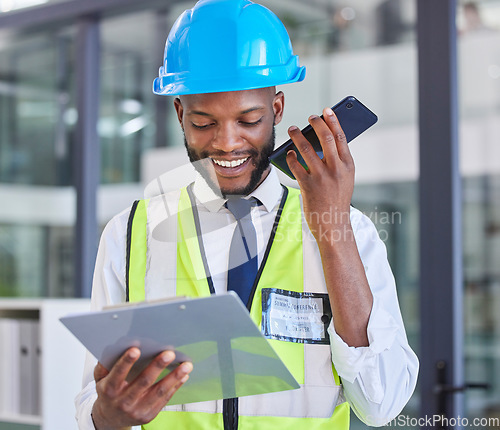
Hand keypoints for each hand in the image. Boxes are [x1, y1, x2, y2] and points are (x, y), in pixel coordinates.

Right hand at [91, 347, 192, 429]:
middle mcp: (123, 402)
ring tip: (186, 365)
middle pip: (143, 382)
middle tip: (169, 353)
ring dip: (174, 377)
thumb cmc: (108, 394)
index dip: (126, 362)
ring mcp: (137, 410)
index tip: (136, 349)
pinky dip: (175, 386)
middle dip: (157, 366)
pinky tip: (183, 376)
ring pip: (158, 392)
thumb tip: (113, 347)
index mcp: (109, 390)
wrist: (111, 420)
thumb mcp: (100, 380)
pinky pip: (164, 399)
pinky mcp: (148, 416)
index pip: (117, 375)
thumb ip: (104, 365)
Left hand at [286, 108, 371, 346]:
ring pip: (306, 148)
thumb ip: (336, 161)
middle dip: (315, 123)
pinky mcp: (308, 186)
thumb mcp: (344, 179)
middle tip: (308, 117)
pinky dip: (290, 157)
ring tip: (292, 130)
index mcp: (348, 165)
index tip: (326, 110)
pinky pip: (296, 165)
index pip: (341, 137)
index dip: (333, 121)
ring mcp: (322, 177)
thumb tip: (318, 142)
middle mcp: (337, 168)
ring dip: (297, 136)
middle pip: (325, 137)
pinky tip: (288, 154)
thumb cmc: (337, 201)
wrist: (334, 225)